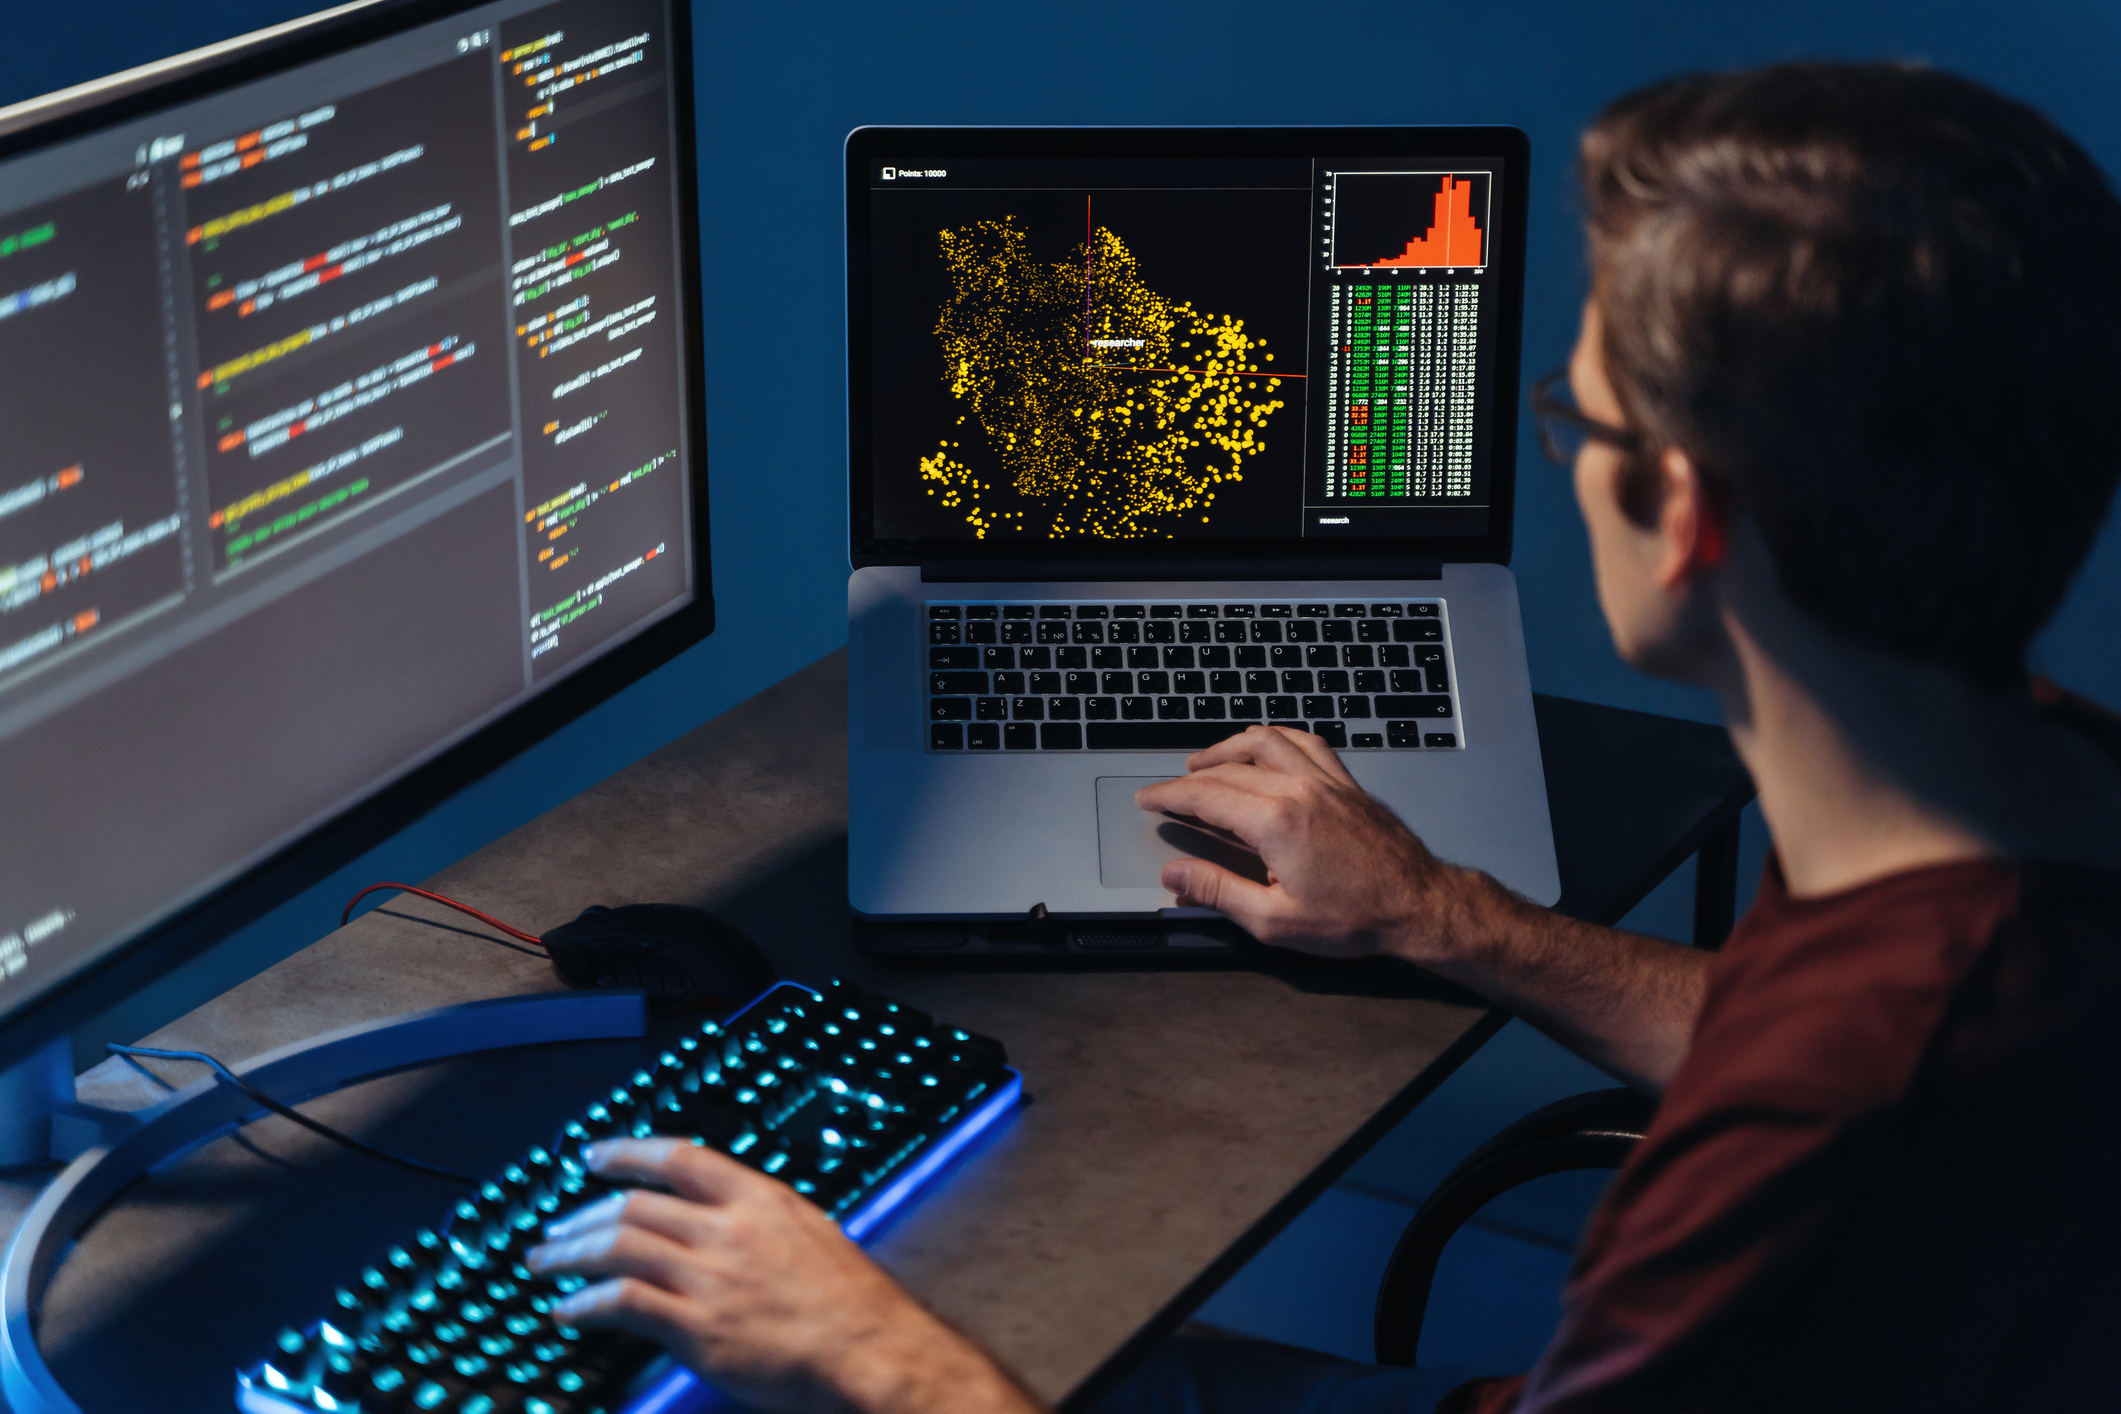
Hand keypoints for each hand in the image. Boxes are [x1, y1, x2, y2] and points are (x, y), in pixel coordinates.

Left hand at [525, 1139, 1040, 1413]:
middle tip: (557, 1228)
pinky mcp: (696, 1327)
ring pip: (618, 1246)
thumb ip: (764, 1218)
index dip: (627, 1153)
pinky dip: (585, 1303)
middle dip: (584, 1214)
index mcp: (760, 1198)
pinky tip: (568, 1310)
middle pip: (635, 1204)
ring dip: (570, 1253)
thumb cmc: (854, 1303)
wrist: (871, 1352)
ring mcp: (709, 1276)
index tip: (594, 1156)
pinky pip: (622, 1302)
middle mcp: (728, 1228)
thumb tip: (725, 1212)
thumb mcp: (813, 1233)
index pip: (679, 1156)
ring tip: (544, 1264)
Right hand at [1133, 725, 1486, 961]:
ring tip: (1206, 760)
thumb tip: (1176, 875)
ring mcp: (1326, 781)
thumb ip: (1219, 891)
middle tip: (1168, 790)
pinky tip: (1267, 745)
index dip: (1170, 796)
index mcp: (1276, 822)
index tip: (1148, 799)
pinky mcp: (1347, 783)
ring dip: (1228, 747)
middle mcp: (1300, 790)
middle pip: (1229, 770)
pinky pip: (1307, 742)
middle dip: (1190, 777)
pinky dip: (1278, 738)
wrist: (1419, 906)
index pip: (1206, 797)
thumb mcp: (1275, 920)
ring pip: (1266, 742)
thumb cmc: (1356, 919)